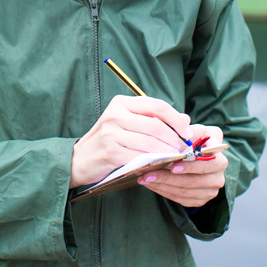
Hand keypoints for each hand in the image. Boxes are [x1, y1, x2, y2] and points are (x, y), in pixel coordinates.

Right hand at [70, 95, 190, 187]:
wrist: (79, 159)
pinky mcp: (111, 151)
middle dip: (174, 138)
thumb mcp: (128, 123)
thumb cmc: (108, 141)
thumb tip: (185, 119)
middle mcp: (116, 114)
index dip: (176, 118)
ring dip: (167, 151)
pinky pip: (140, 156)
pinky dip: (154, 160)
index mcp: (122, 103)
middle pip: (155, 124)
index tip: (187, 131)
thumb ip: (154, 119)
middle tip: (184, 148)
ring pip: (150, 141)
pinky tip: (161, 164)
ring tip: (176, 157)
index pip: (156, 105)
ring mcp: (111, 133)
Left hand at [137, 124, 226, 207]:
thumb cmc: (191, 140)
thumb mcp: (192, 129)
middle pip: (195, 180)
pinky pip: (182, 199)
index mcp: (219, 155)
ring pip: (186, 191)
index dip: (191, 166)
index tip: (173, 166)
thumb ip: (187, 125)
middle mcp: (219, 174)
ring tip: (145, 178)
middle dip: (170, 178)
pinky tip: (151, 184)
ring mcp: (211, 189)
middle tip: (150, 173)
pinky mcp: (201, 199)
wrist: (192, 156)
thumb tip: (183, 120)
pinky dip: (165, 192)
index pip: (209, 163)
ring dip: (163, 185)